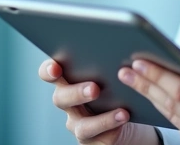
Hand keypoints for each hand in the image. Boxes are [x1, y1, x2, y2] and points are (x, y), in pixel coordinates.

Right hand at [39, 59, 160, 144]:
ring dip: (100, 117)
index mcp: (68, 80)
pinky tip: (125, 116)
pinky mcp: (93, 141)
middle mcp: (69, 103)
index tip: (56, 67)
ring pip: (80, 124)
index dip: (48, 70)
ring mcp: (78, 124)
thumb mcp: (111, 69)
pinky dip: (113, 126)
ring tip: (121, 110)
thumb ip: (108, 59)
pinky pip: (100, 137)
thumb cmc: (117, 85)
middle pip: (61, 98)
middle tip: (94, 88)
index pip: (49, 73)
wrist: (131, 114)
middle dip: (76, 93)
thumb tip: (121, 45)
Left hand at [118, 47, 179, 144]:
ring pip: (170, 115)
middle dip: (146, 84)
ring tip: (135, 80)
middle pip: (169, 102)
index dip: (157, 76)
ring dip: (151, 96)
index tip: (140, 63)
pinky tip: (154, 97)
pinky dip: (165, 111)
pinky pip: (177, 127)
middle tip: (127, 70)